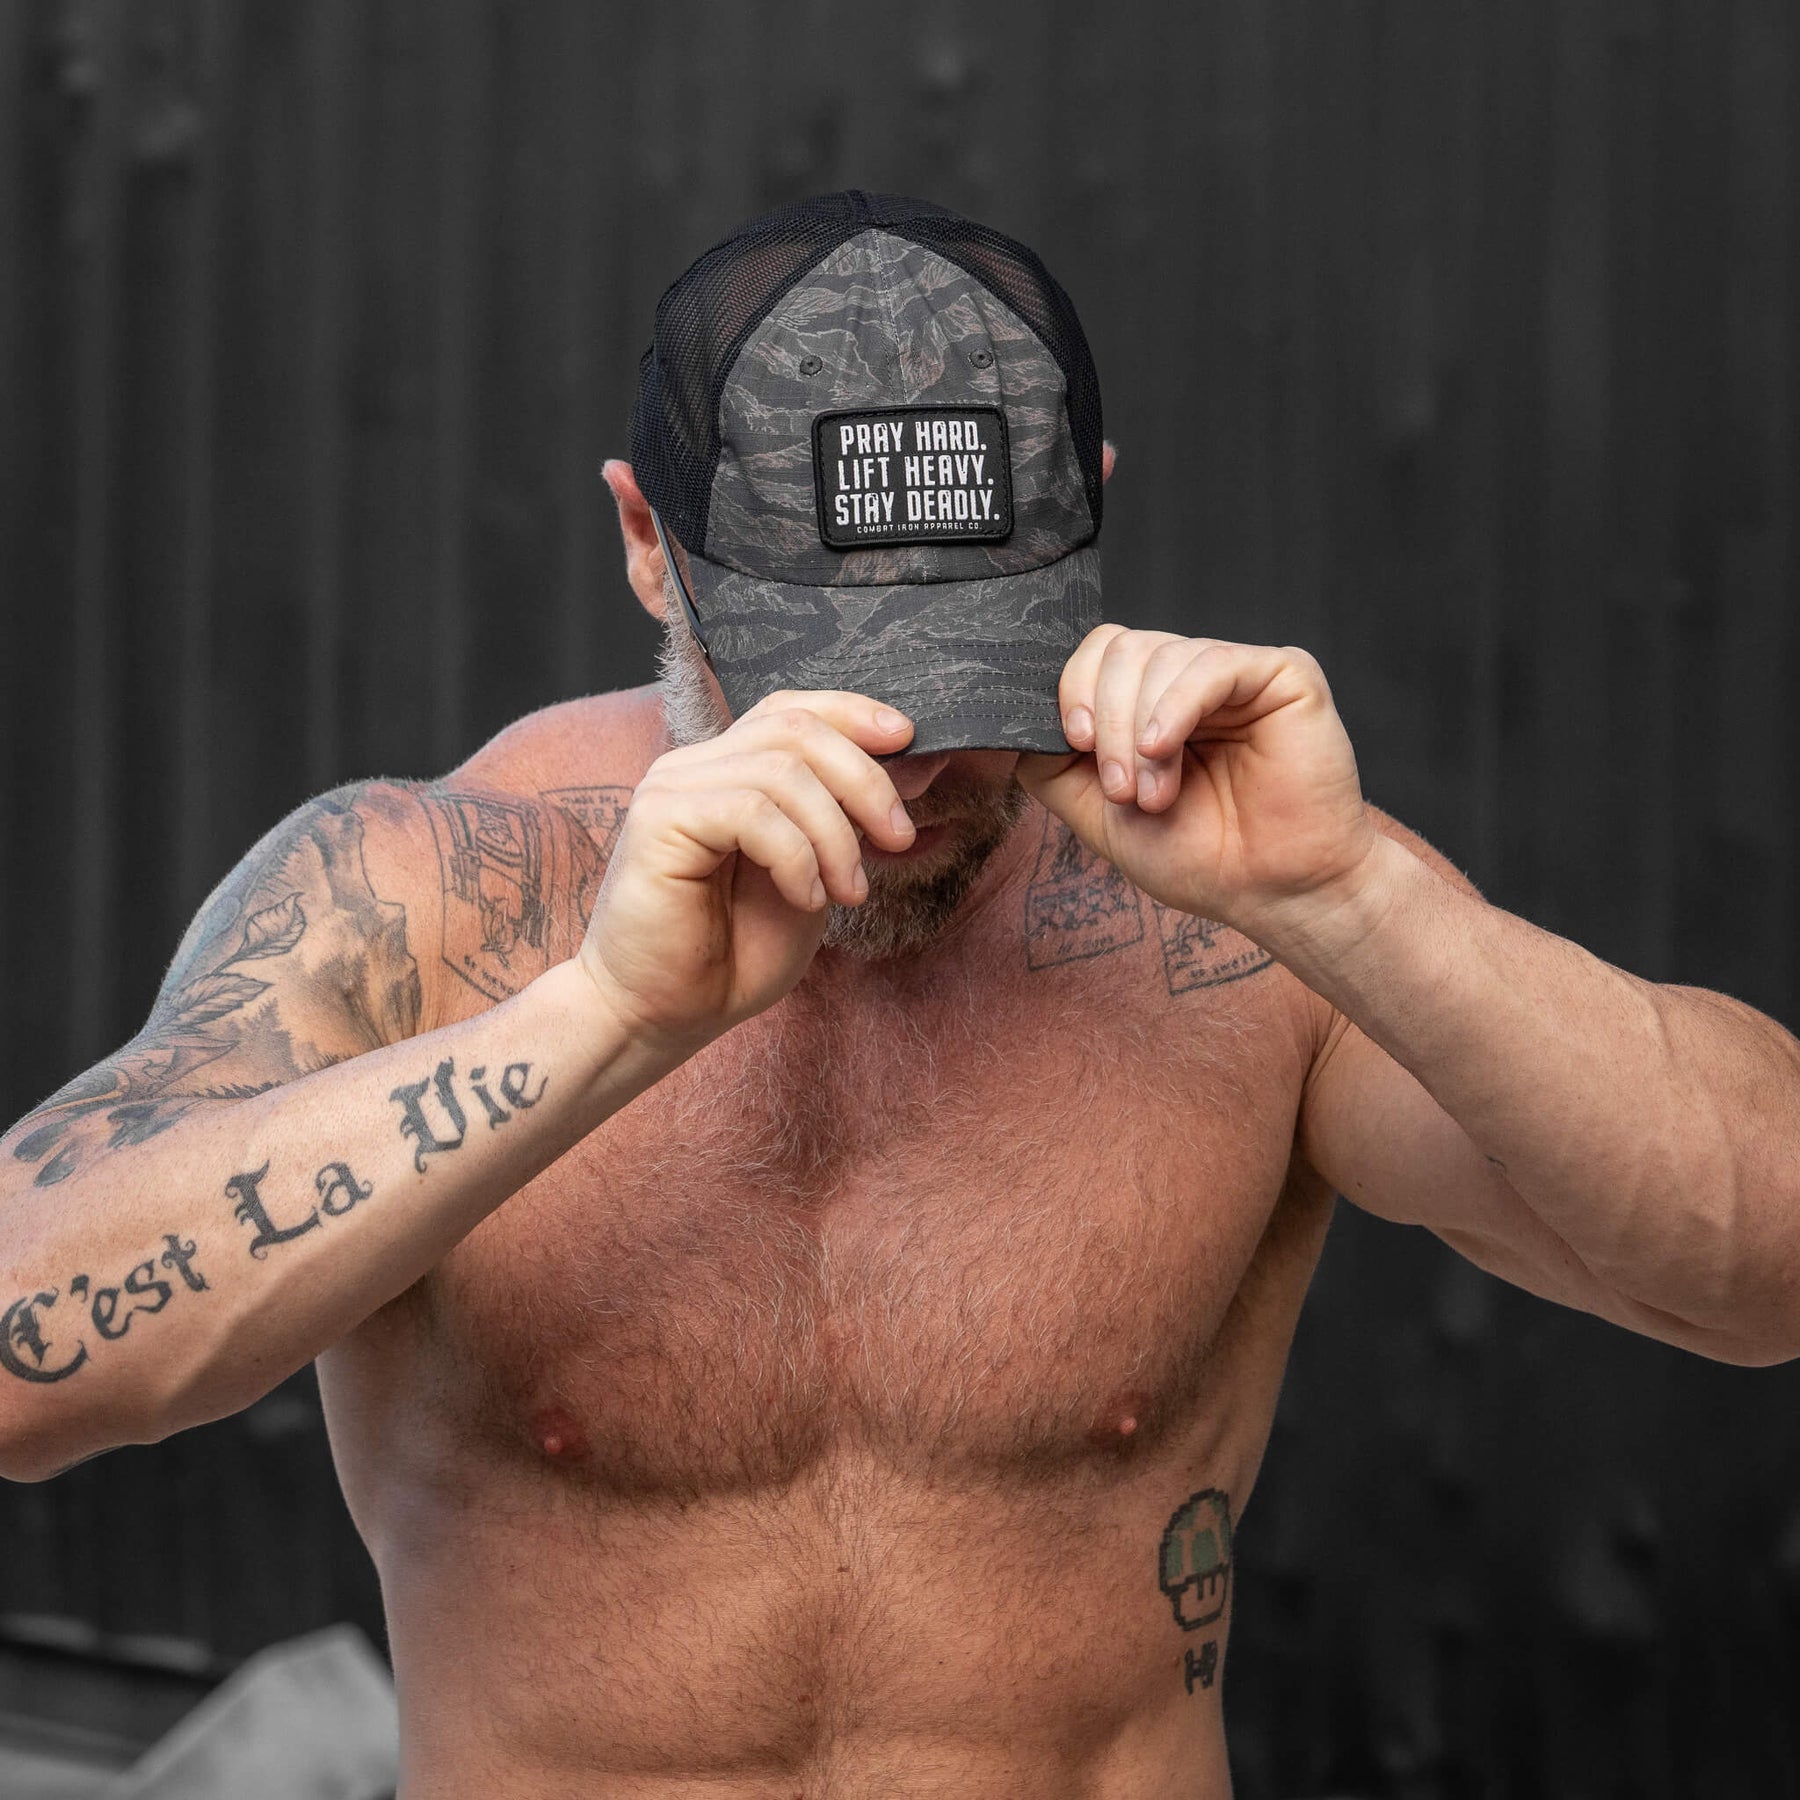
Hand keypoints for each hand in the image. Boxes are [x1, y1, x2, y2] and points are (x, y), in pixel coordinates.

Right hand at [577, 693, 916, 1049]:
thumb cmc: (732, 955)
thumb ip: (839, 822)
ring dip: (835, 836)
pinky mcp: (659, 821)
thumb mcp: (811, 876)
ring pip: (783, 771)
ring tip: (847, 893)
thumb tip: (901, 772)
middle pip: (796, 730)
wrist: (665, 1015)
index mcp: (727, 772)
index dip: (852, 712)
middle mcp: (695, 768)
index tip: (907, 738)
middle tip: (899, 839)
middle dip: (865, 780)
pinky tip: (804, 899)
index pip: (791, 710)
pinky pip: (753, 812)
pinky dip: (797, 858)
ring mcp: (672, 789)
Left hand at [1015, 629, 1381, 939]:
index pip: (1098, 654)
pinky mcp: (1282, 674)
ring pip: (1158, 656)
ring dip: (1140, 732)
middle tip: (1126, 792)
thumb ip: (1053, 766)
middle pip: (1120, 649)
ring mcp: (1235, 673)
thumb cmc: (1199, 857)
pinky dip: (1174, 707)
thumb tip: (1015, 724)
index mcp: (1150, 703)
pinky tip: (1164, 749)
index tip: (1074, 744)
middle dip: (1106, 723)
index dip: (1074, 689)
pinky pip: (1209, 665)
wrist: (1271, 891)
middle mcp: (1190, 680)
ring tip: (1157, 794)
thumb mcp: (1098, 814)